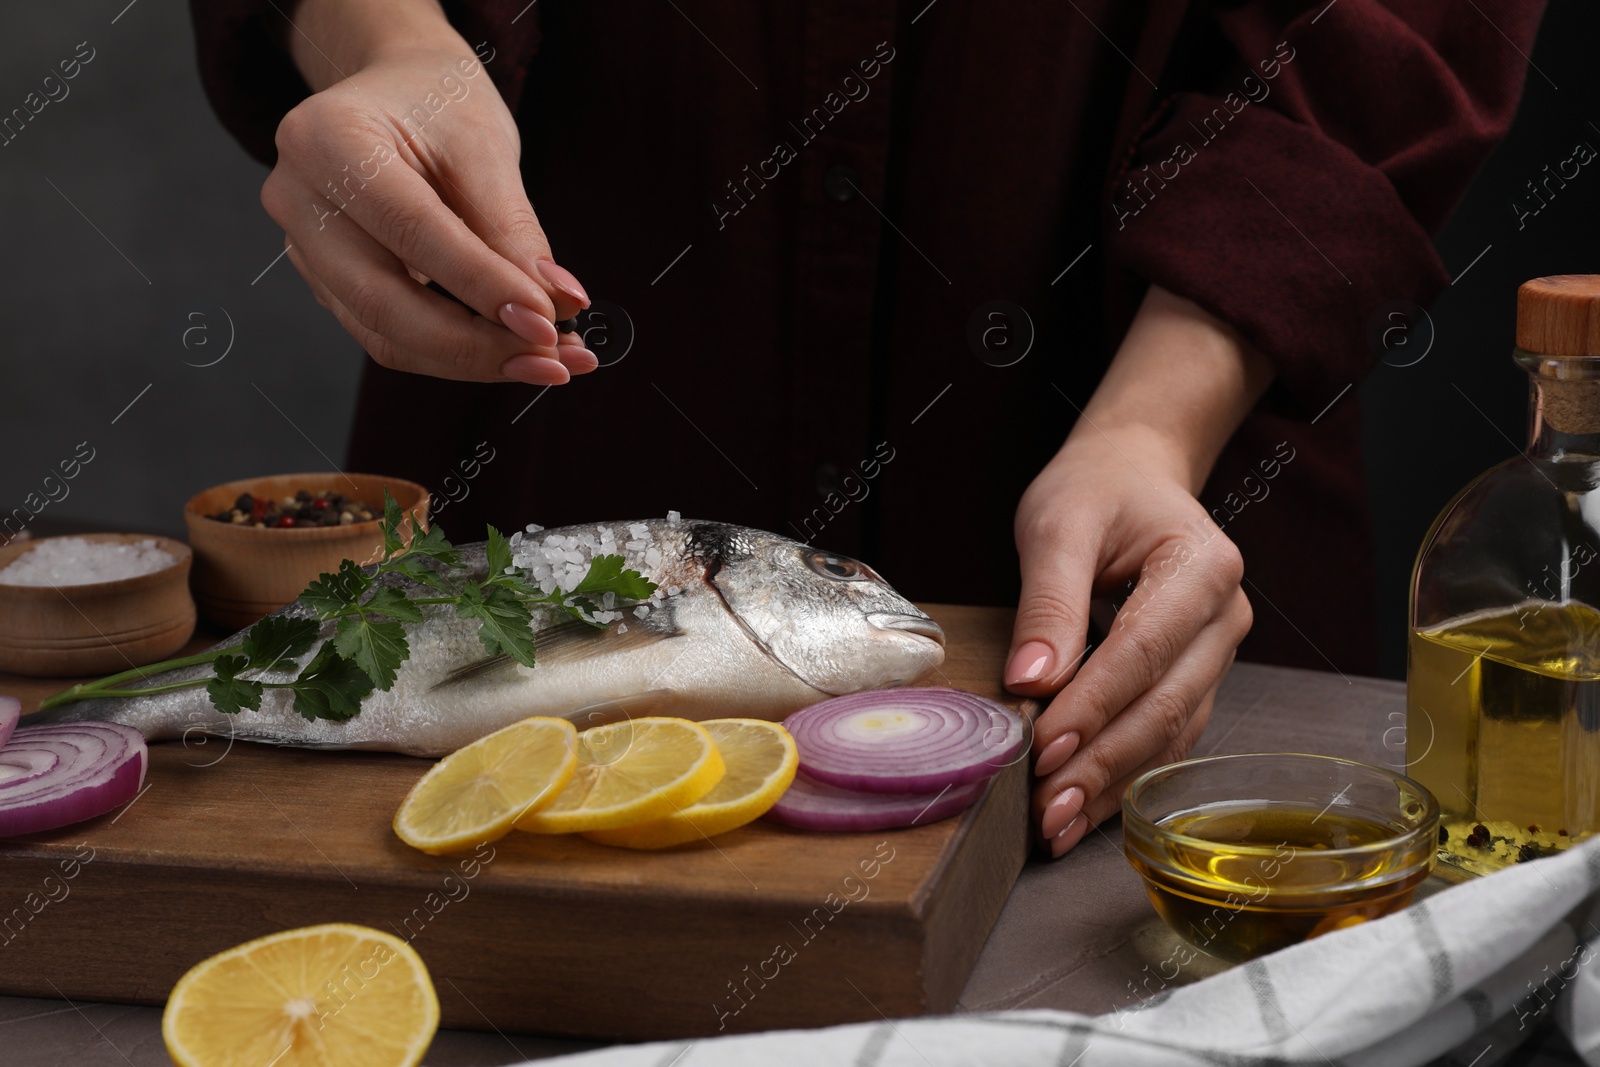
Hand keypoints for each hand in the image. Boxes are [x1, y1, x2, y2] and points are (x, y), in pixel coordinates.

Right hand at [263, 9, 591, 385]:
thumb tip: (558, 306)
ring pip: (387, 335)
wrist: (398, 91)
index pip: (411, 232)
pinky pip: (391, 337)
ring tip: (552, 362)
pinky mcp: (328, 283)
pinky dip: (457, 353)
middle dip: (476, 346)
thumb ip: (513, 230)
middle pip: (383, 303)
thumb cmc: (439, 104)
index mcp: (325, 141)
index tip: (549, 322)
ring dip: (473, 360)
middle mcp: (297, 199)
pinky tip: (515, 350)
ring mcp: (304, 249)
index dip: (483, 286)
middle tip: (555, 362)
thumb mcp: (485, 146)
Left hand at [1007, 428, 1250, 856]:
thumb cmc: (1095, 491)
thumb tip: (1031, 684)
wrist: (1132, 475)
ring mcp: (1217, 654)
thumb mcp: (1056, 525)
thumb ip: (1047, 602)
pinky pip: (1164, 738)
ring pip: (1168, 734)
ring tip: (1055, 823)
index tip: (1042, 746)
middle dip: (1100, 762)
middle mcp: (1224, 617)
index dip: (1093, 705)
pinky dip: (1122, 777)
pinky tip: (1081, 808)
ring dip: (1111, 784)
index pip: (1143, 651)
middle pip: (1163, 704)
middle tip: (1045, 808)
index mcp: (1202, 566)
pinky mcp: (1196, 679)